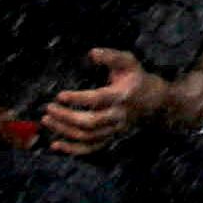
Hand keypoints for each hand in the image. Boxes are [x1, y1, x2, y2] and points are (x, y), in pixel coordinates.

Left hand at [40, 48, 169, 154]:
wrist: (155, 102)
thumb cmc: (136, 78)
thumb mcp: (128, 61)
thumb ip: (111, 56)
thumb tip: (92, 53)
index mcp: (122, 96)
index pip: (98, 100)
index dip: (78, 99)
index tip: (60, 95)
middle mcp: (118, 115)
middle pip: (90, 122)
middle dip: (66, 117)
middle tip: (49, 109)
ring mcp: (114, 129)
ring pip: (87, 136)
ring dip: (64, 131)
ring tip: (47, 120)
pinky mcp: (110, 137)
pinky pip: (91, 148)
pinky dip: (72, 150)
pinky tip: (55, 145)